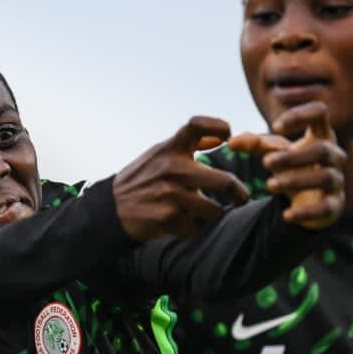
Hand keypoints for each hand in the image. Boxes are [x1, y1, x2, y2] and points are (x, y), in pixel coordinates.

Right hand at [112, 116, 250, 240]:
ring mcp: (170, 194)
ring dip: (213, 215)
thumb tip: (220, 138)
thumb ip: (189, 146)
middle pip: (225, 182)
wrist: (111, 209)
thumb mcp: (159, 156)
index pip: (197, 125)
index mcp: (169, 149)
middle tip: (241, 198)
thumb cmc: (141, 181)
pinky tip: (180, 223)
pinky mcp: (167, 217)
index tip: (228, 136)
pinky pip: (197, 227)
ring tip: (202, 213)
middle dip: (239, 194)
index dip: (218, 126)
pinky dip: (193, 228)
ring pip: (215, 211)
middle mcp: (171, 168)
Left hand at [229, 101, 345, 228]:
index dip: (300, 115)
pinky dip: (306, 212)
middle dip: (292, 157)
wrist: (307, 199)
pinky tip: (286, 215)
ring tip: (269, 185)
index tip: (275, 127)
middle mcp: (334, 155)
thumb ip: (254, 144)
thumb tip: (231, 142)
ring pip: (326, 177)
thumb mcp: (273, 152)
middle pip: (321, 150)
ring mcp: (337, 180)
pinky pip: (326, 207)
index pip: (320, 112)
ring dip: (297, 180)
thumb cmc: (292, 166)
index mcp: (321, 135)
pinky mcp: (335, 205)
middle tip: (265, 163)